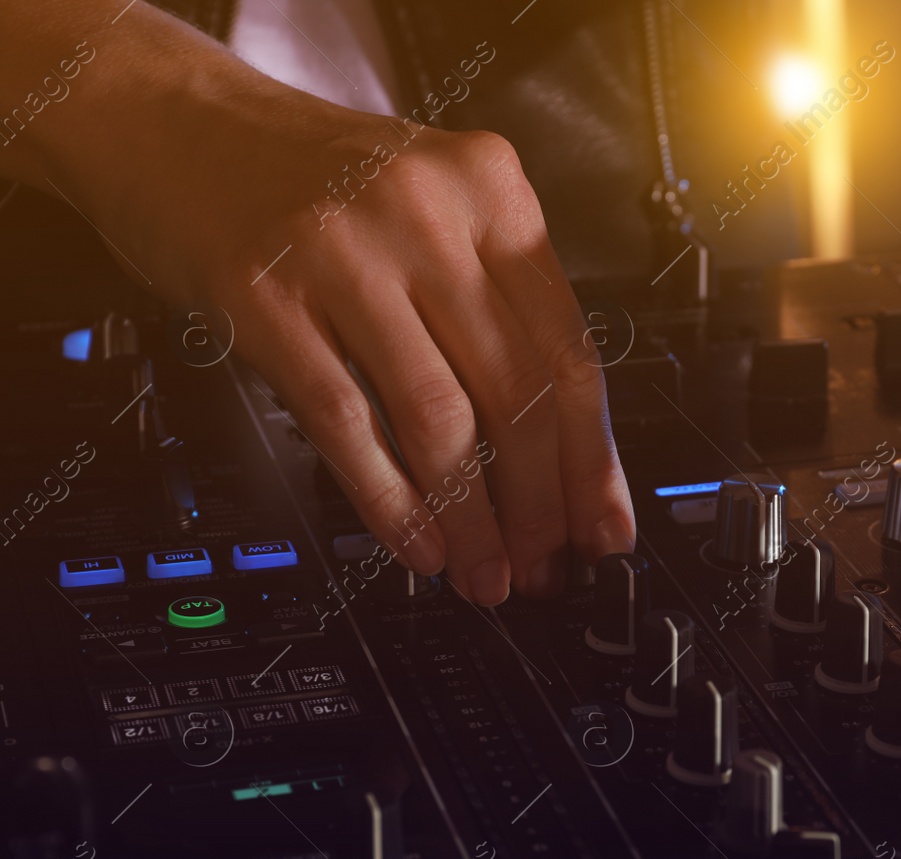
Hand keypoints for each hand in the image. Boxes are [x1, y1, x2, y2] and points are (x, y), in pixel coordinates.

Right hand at [7, 2, 632, 604]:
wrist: (174, 121)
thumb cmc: (317, 179)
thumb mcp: (436, 208)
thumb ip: (497, 303)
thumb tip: (557, 450)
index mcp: (492, 190)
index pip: (570, 349)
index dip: (593, 456)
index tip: (604, 521)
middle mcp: (428, 214)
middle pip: (518, 391)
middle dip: (542, 500)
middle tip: (546, 562)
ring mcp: (343, 254)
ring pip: (440, 419)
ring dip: (473, 517)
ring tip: (487, 571)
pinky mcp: (263, 298)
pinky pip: (348, 424)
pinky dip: (392, 502)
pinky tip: (418, 545)